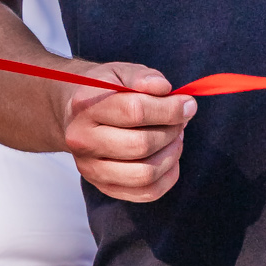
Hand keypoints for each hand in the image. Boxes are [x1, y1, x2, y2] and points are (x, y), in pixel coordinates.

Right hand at [61, 64, 194, 202]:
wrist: (77, 114)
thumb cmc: (105, 91)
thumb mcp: (120, 73)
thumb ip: (141, 77)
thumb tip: (164, 89)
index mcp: (84, 107)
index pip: (134, 111)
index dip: (170, 108)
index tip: (188, 104)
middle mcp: (82, 141)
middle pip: (140, 145)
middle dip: (172, 131)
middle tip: (181, 121)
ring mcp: (90, 168)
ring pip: (144, 173)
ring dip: (171, 155)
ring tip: (175, 138)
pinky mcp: (104, 186)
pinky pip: (146, 193)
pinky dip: (168, 176)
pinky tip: (169, 157)